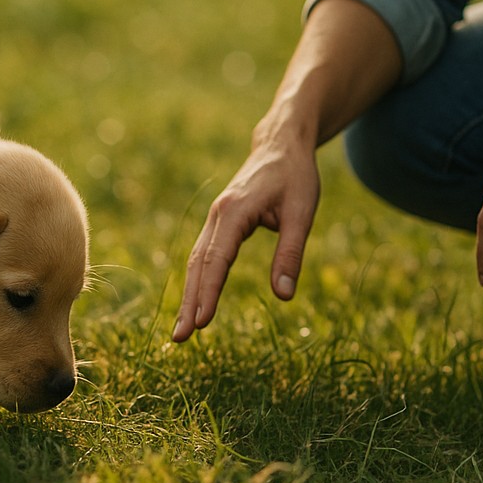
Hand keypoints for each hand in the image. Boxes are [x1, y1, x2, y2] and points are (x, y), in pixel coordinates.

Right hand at [171, 137, 320, 341]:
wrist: (281, 144)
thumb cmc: (295, 175)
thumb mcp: (301, 212)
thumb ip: (291, 253)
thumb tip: (284, 295)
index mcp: (235, 211)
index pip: (217, 259)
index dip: (209, 292)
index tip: (202, 322)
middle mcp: (218, 214)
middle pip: (199, 264)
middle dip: (190, 302)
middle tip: (181, 339)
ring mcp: (216, 217)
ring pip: (198, 261)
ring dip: (190, 295)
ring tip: (184, 331)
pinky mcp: (220, 221)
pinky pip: (204, 254)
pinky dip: (198, 280)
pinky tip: (196, 302)